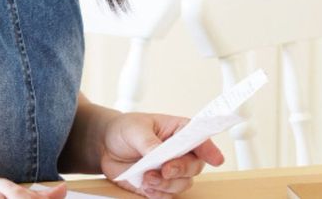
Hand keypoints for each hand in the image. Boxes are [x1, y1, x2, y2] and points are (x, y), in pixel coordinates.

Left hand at [100, 112, 224, 198]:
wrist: (105, 145)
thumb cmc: (125, 129)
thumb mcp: (135, 129)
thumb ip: (149, 142)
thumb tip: (158, 154)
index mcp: (179, 131)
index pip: (200, 139)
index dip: (210, 149)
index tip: (216, 159)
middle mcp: (180, 152)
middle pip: (194, 166)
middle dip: (180, 170)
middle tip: (164, 169)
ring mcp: (171, 170)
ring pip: (182, 184)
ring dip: (165, 184)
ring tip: (147, 177)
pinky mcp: (160, 185)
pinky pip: (167, 195)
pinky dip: (157, 194)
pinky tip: (145, 186)